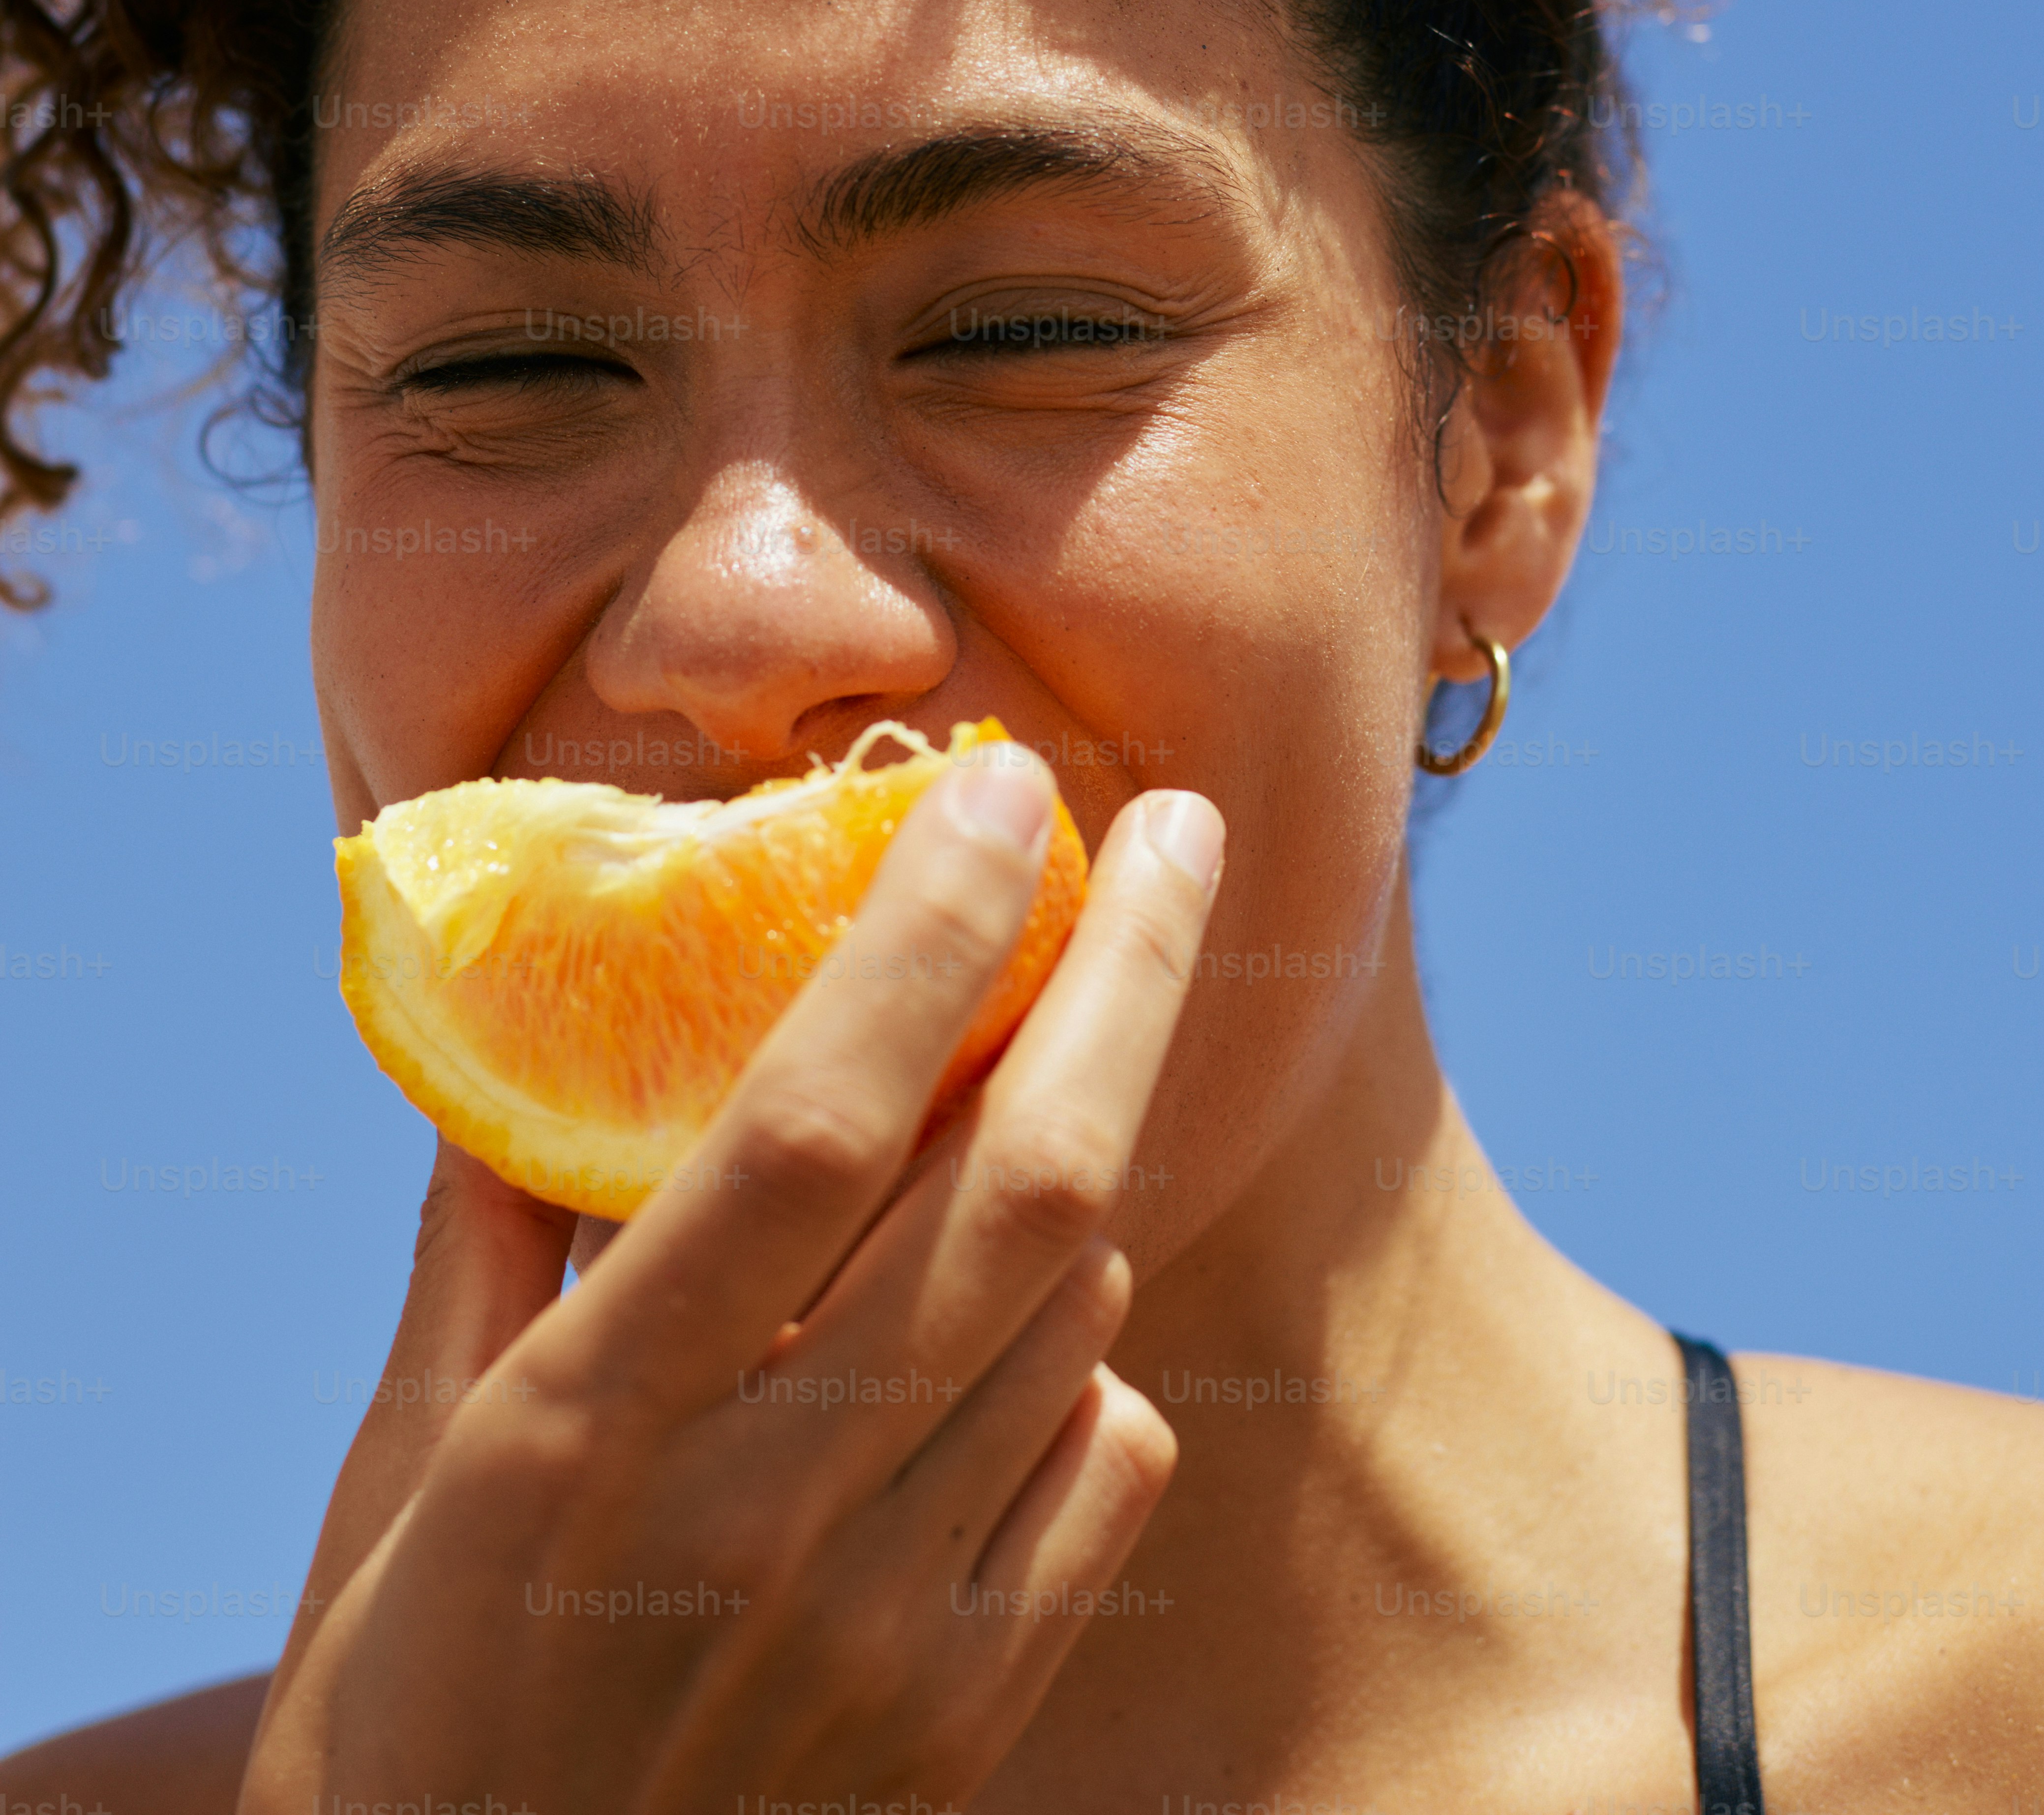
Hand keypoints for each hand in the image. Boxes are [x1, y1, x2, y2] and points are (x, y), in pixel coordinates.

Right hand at [240, 746, 1223, 1813]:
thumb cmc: (406, 1710)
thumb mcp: (402, 1469)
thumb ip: (480, 1246)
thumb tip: (522, 1047)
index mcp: (599, 1420)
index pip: (812, 1120)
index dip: (923, 935)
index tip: (997, 787)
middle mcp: (768, 1510)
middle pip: (1021, 1184)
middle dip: (1124, 974)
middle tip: (1181, 827)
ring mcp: (891, 1623)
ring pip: (1081, 1307)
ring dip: (1085, 1163)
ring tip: (1040, 1093)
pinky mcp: (968, 1716)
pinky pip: (1111, 1461)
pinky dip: (1093, 1360)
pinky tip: (1019, 1338)